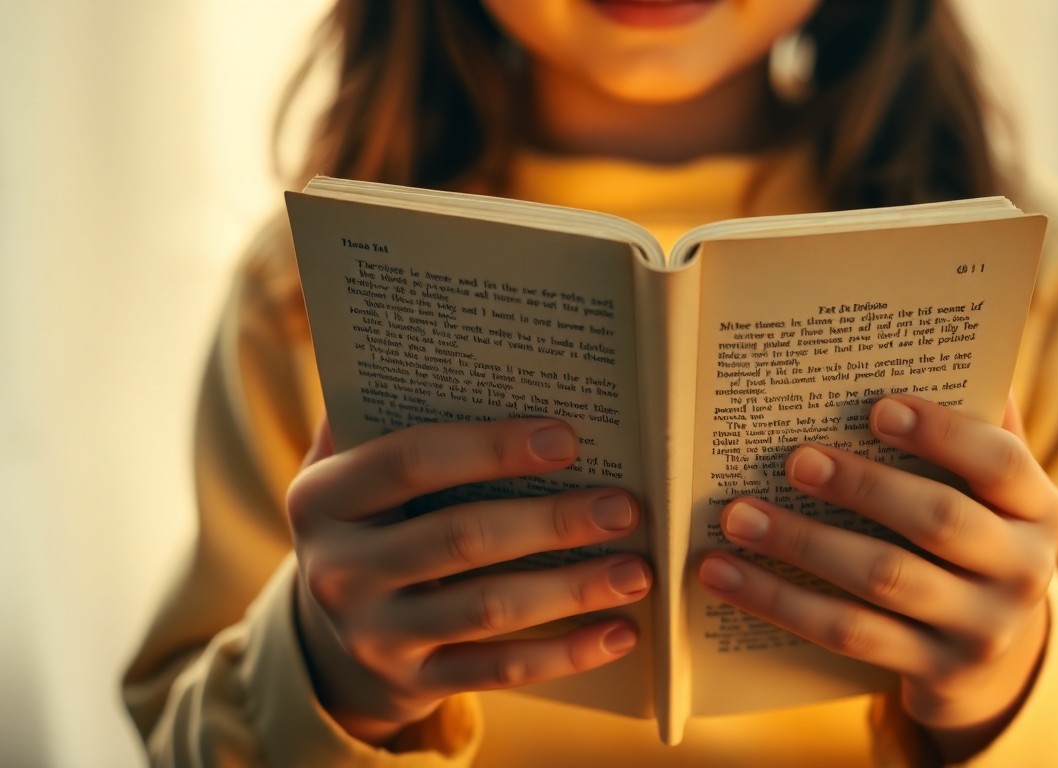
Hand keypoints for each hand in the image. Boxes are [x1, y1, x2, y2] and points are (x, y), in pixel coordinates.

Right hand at [287, 417, 650, 744]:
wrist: (330, 634)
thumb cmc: (372, 518)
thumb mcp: (356, 469)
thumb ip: (389, 413)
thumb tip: (460, 345)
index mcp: (322, 498)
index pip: (409, 461)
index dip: (490, 447)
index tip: (566, 440)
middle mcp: (337, 571)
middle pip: (460, 539)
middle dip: (552, 521)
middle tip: (625, 507)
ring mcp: (373, 636)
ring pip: (488, 610)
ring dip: (571, 589)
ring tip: (636, 570)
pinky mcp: (411, 683)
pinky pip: (499, 670)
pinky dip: (566, 654)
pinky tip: (620, 633)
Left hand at [698, 395, 1057, 759]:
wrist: (997, 659)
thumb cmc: (975, 536)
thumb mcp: (991, 491)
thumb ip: (972, 426)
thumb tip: (927, 341)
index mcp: (1038, 508)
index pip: (1000, 463)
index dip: (942, 433)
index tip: (877, 406)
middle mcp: (1023, 570)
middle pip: (939, 522)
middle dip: (862, 486)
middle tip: (794, 459)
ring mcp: (979, 628)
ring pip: (882, 581)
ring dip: (802, 545)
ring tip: (736, 516)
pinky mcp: (932, 670)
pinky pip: (845, 634)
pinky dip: (778, 601)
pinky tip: (725, 574)